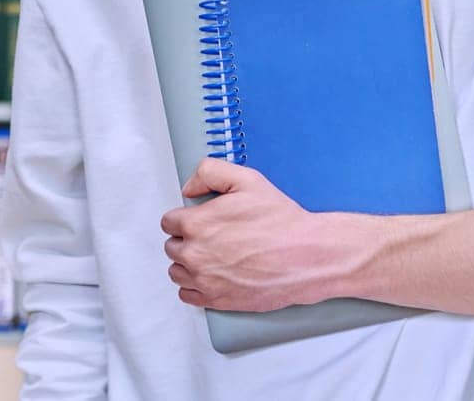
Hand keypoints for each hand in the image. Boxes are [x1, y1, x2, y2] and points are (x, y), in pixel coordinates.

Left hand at [159, 157, 341, 312]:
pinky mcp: (216, 300)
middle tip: (212, 235)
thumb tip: (189, 188)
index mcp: (197, 224)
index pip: (168, 222)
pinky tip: (212, 275)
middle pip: (172, 247)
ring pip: (177, 271)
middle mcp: (195, 255)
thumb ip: (210, 173)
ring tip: (212, 255)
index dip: (184, 218)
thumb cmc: (280, 221)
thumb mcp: (247, 179)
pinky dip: (195, 286)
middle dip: (187, 240)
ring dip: (189, 263)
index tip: (199, 219)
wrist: (305, 256)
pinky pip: (188, 295)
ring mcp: (204, 280)